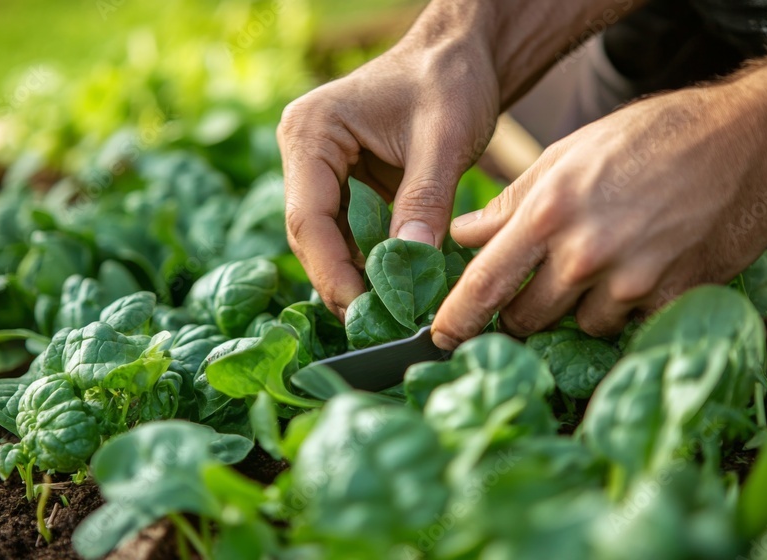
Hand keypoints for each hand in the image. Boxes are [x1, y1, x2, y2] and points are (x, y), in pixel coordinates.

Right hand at [277, 38, 499, 317]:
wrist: (461, 55)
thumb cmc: (450, 80)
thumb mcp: (443, 140)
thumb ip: (424, 201)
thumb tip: (408, 265)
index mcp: (311, 132)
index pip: (307, 216)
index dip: (331, 269)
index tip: (362, 308)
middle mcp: (305, 152)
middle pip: (310, 234)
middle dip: (342, 280)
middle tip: (378, 325)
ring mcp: (322, 170)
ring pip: (327, 240)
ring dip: (355, 276)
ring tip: (388, 316)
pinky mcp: (345, 184)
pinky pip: (349, 233)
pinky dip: (369, 261)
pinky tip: (393, 289)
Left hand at [432, 84, 766, 348]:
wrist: (748, 146)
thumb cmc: (653, 139)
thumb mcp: (567, 154)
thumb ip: (511, 202)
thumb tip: (464, 234)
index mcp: (547, 213)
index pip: (483, 285)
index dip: (455, 321)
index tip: (440, 339)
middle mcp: (582, 256)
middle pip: (526, 319)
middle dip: (521, 312)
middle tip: (537, 286)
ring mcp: (628, 284)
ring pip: (579, 326)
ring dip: (579, 308)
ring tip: (605, 263)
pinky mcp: (669, 302)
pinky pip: (627, 326)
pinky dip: (625, 309)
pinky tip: (640, 270)